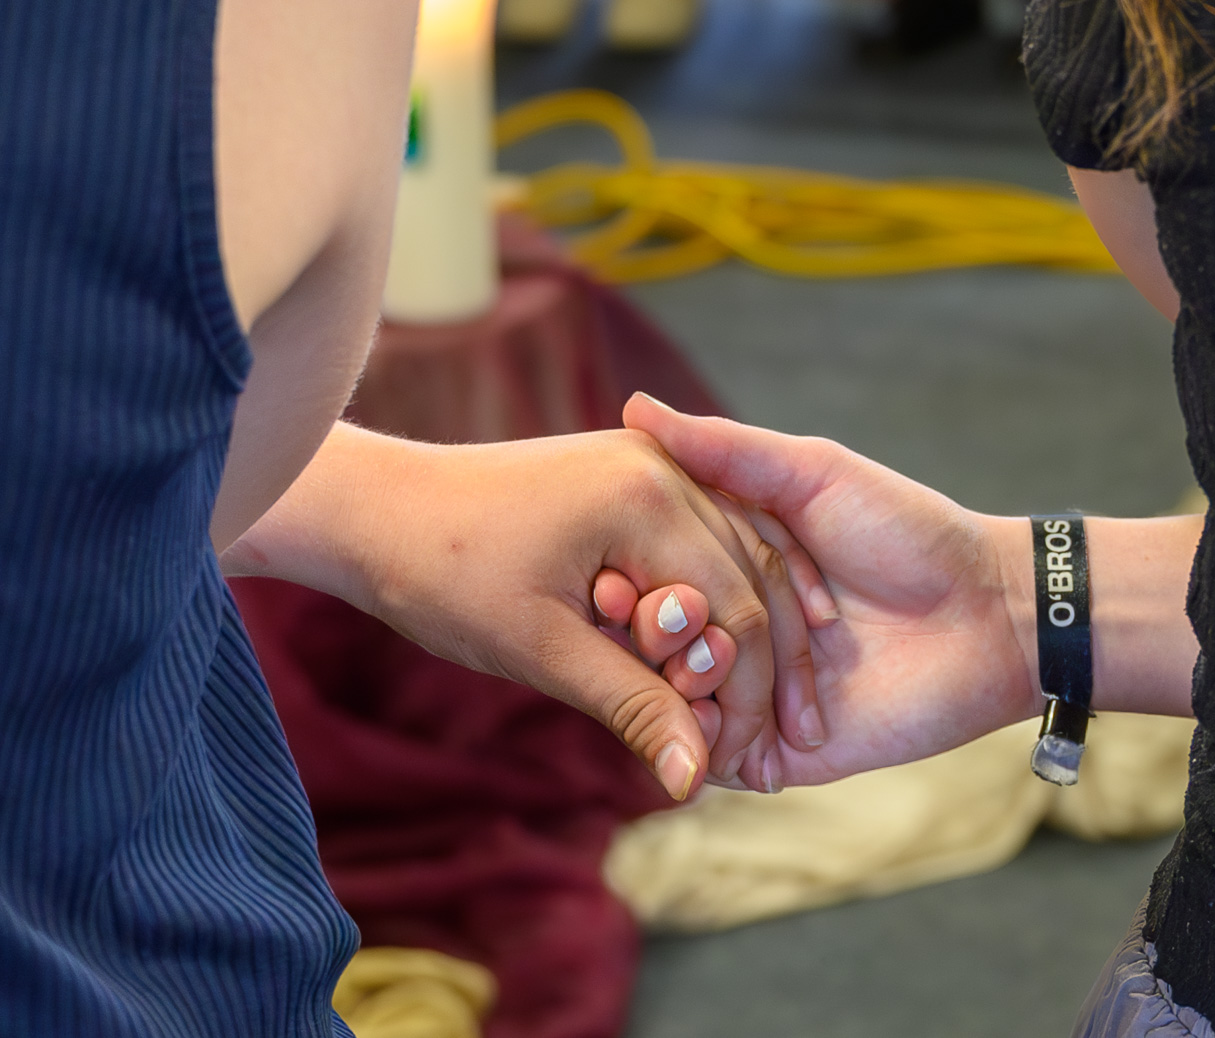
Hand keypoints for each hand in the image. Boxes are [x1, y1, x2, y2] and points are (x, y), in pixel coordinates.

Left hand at [223, 421, 817, 798]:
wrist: (378, 509)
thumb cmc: (444, 578)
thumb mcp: (542, 650)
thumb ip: (633, 706)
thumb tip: (696, 781)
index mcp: (647, 499)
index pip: (738, 608)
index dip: (746, 696)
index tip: (742, 764)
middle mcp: (666, 466)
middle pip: (756, 576)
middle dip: (766, 667)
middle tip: (776, 745)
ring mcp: (654, 461)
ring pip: (744, 552)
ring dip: (755, 629)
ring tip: (766, 707)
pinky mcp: (636, 472)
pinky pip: (707, 535)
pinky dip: (725, 591)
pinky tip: (732, 641)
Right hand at [622, 394, 1042, 789]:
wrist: (988, 616)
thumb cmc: (907, 532)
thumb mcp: (812, 473)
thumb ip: (725, 450)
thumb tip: (636, 407)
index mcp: (728, 563)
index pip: (648, 573)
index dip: (626, 575)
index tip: (607, 576)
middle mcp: (732, 627)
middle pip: (654, 642)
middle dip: (652, 634)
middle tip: (675, 620)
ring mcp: (752, 691)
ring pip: (675, 703)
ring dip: (674, 687)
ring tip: (704, 665)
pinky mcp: (780, 750)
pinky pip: (718, 758)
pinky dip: (703, 741)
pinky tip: (711, 718)